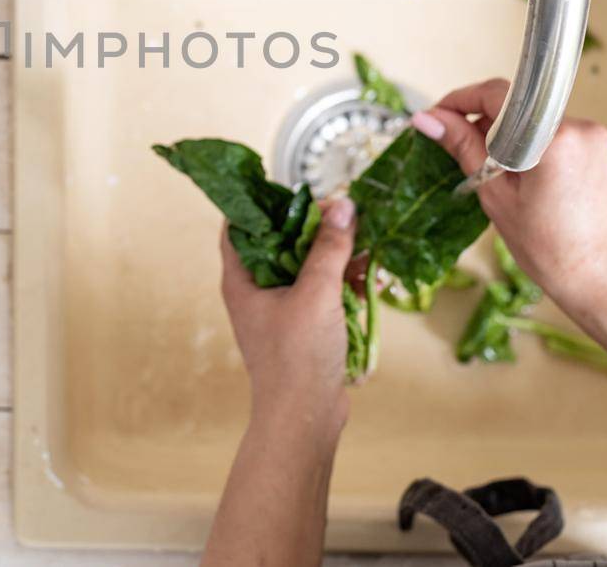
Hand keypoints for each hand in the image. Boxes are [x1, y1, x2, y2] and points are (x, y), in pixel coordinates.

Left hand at [220, 198, 355, 444]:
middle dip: (315, 230)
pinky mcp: (302, 327)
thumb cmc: (297, 358)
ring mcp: (279, 310)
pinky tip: (366, 283)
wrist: (305, 418)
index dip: (263, 202)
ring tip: (364, 253)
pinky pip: (321, 293)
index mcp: (242, 279)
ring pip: (305, 267)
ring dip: (335, 258)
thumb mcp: (316, 293)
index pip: (240, 224)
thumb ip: (329, 247)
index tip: (295, 188)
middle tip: (345, 217)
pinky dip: (341, 284)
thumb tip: (343, 206)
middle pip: (281, 242)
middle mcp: (255, 291)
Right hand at [408, 79, 606, 326]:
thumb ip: (464, 148)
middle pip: (515, 106)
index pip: (495, 95)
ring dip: (504, 138)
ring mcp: (594, 136)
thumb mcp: (497, 198)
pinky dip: (527, 148)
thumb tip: (429, 119)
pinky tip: (517, 180)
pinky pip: (551, 135)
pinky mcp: (599, 149)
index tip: (437, 117)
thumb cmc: (554, 253)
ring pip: (531, 121)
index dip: (459, 101)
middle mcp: (579, 128)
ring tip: (489, 175)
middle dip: (481, 124)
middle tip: (454, 150)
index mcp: (552, 140)